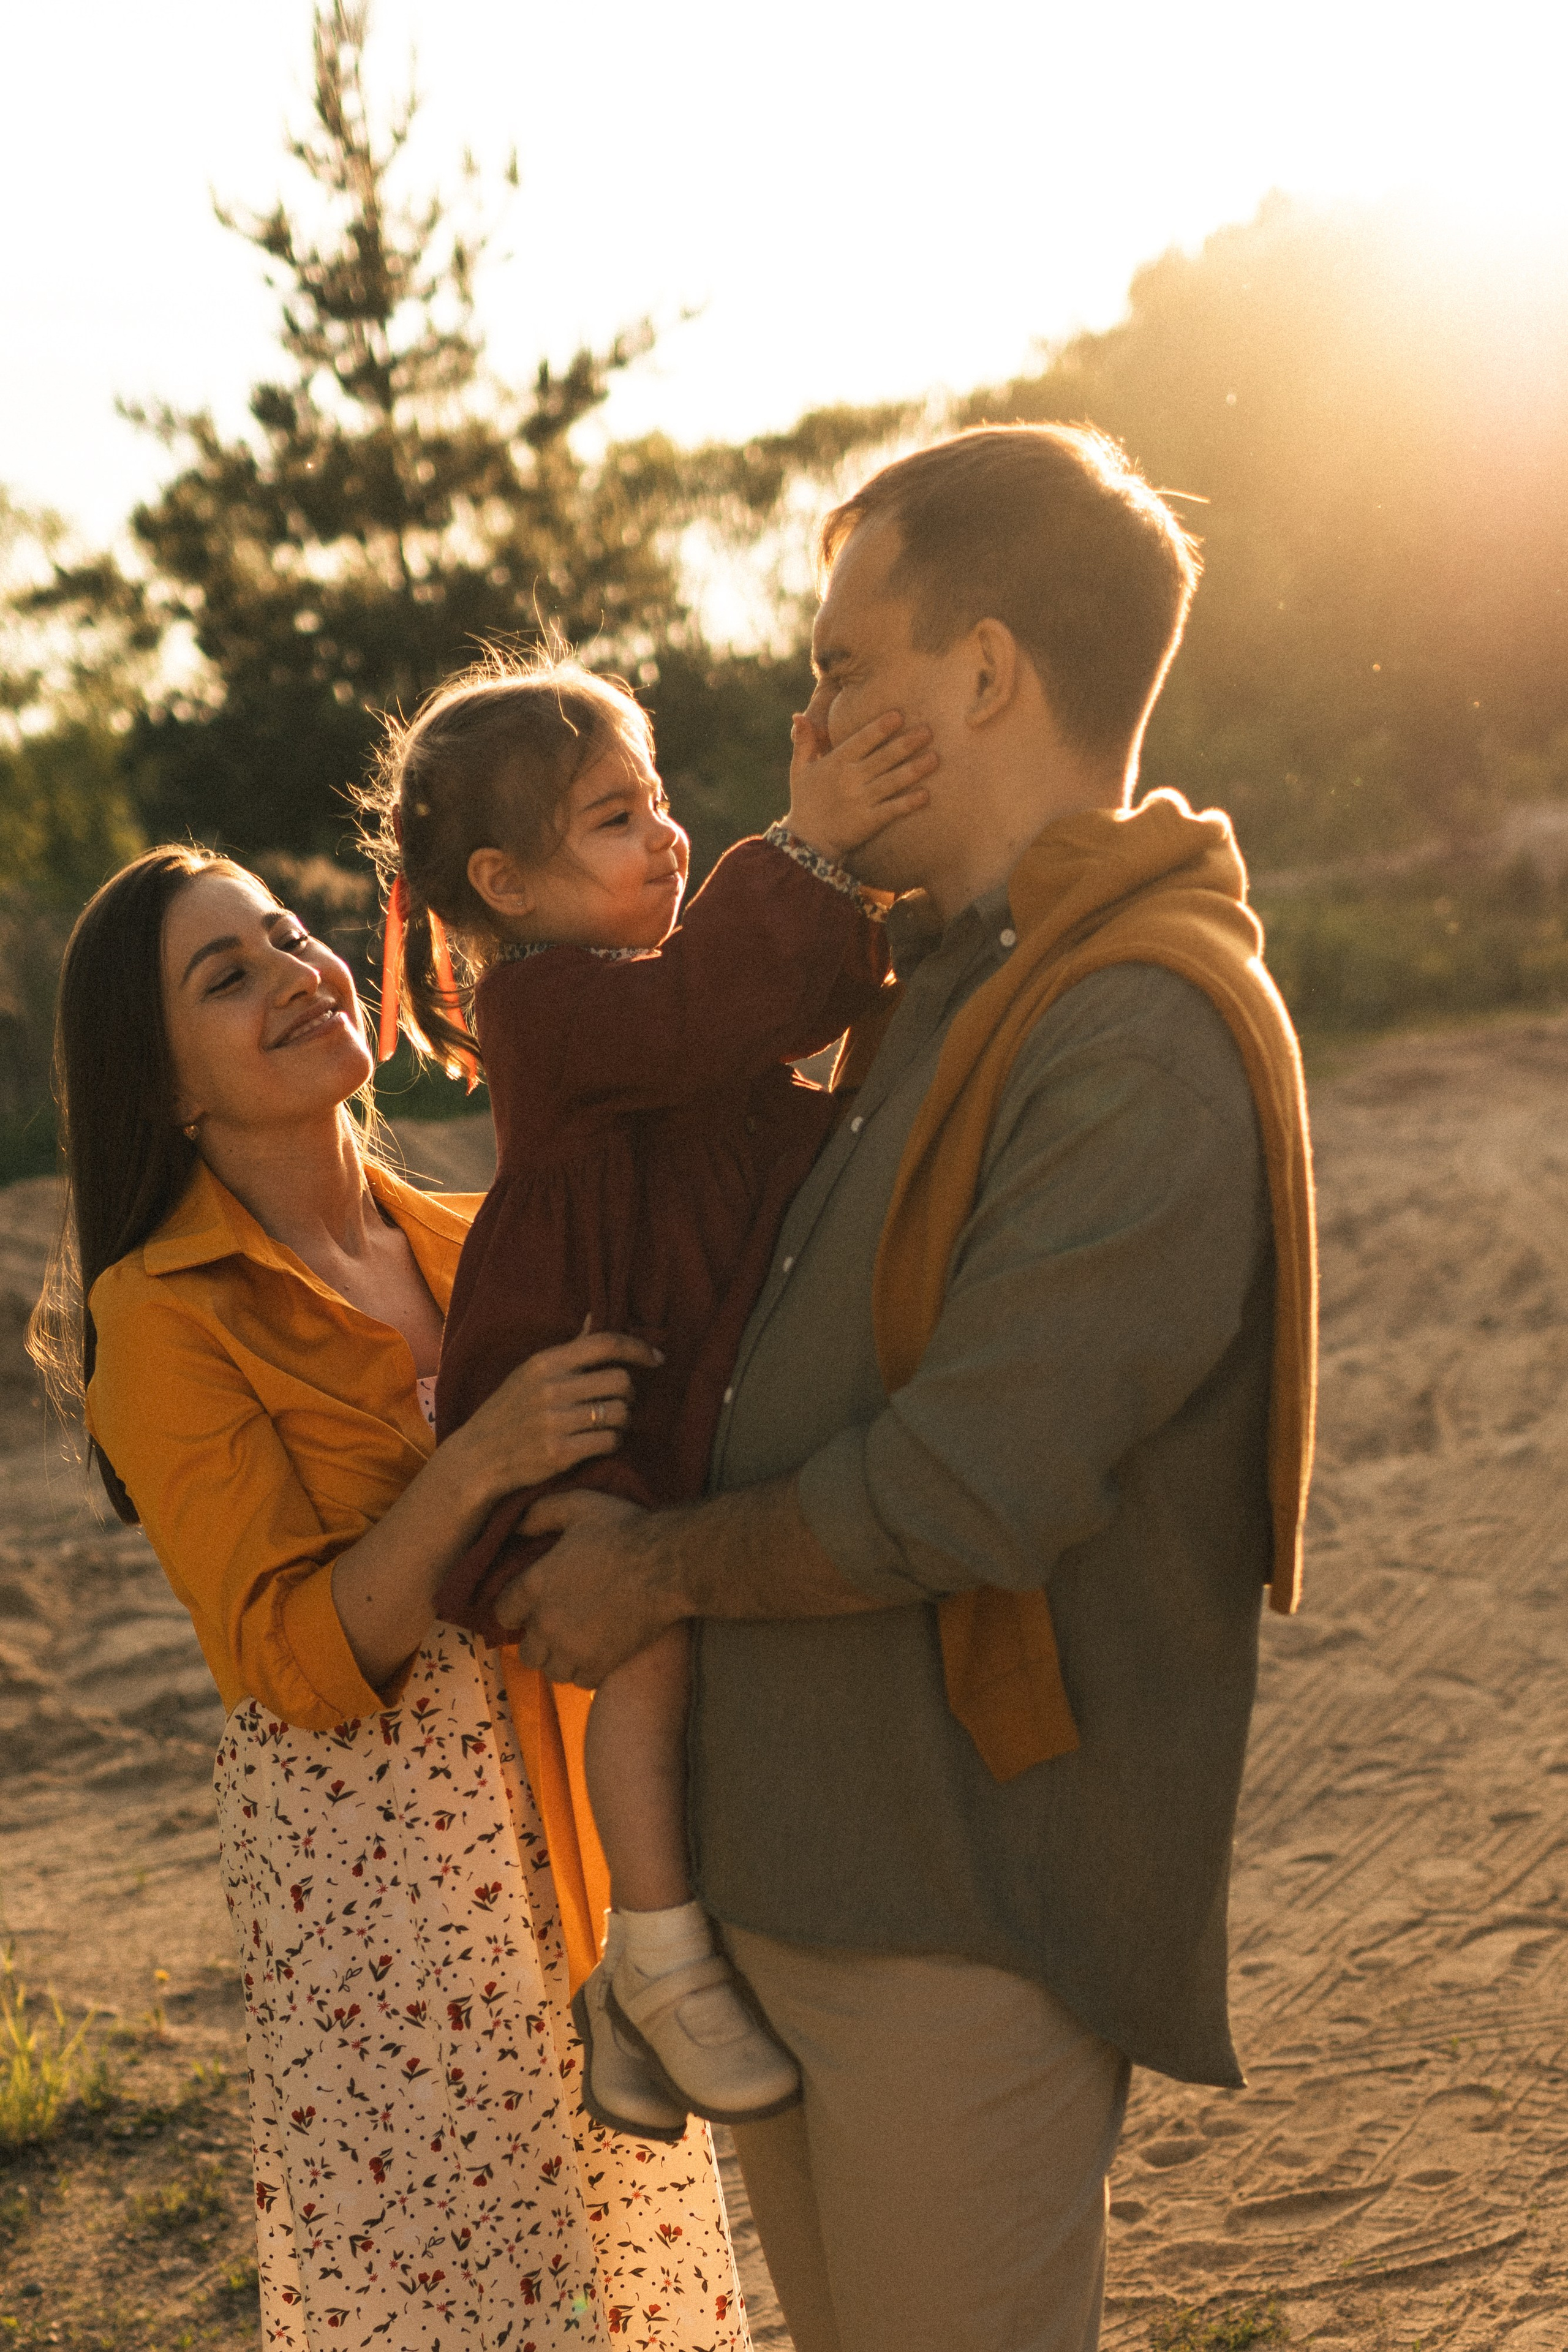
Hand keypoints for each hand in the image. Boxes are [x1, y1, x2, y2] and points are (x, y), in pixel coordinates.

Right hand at [454, 1325, 661, 1506]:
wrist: (477, 1457)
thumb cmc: (510, 1411)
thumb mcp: (531, 1373)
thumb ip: (569, 1348)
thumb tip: (595, 1315)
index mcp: (545, 1362)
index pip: (605, 1343)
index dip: (639, 1348)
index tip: (657, 1358)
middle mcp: (551, 1389)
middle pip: (621, 1381)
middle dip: (629, 1392)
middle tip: (619, 1400)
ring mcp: (555, 1422)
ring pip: (620, 1412)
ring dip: (623, 1419)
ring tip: (609, 1422)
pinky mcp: (560, 1453)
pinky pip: (610, 1441)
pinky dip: (612, 1441)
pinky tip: (600, 1441)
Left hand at [493, 1488, 686, 1683]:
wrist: (668, 1565)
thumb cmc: (624, 1531)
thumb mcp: (577, 1505)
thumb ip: (539, 1513)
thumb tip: (516, 1526)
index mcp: (534, 1586)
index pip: (503, 1612)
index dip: (514, 1609)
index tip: (528, 1606)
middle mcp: (547, 1624)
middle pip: (527, 1651)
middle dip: (537, 1640)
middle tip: (556, 1626)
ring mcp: (573, 1649)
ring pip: (552, 1671)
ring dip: (560, 1659)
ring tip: (576, 1643)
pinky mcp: (601, 1664)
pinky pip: (581, 1681)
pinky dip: (586, 1671)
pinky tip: (598, 1652)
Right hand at [785, 707, 934, 867]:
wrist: (806, 841)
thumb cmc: (805, 801)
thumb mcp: (799, 769)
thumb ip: (804, 742)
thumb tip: (798, 715)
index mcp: (836, 763)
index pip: (861, 740)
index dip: (880, 728)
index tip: (899, 715)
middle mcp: (850, 779)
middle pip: (883, 758)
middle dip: (907, 744)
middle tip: (929, 730)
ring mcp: (861, 801)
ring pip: (892, 782)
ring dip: (915, 770)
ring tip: (935, 758)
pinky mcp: (869, 822)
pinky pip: (892, 810)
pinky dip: (908, 803)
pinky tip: (926, 795)